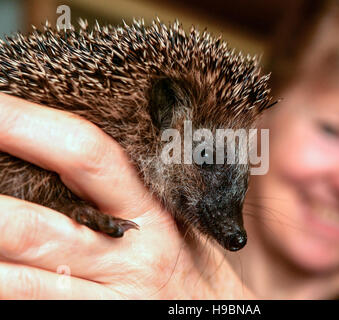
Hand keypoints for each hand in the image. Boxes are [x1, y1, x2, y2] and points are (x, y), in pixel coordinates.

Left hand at [0, 93, 252, 298]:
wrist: (220, 319)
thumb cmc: (195, 267)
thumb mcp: (181, 220)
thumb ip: (136, 190)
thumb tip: (77, 153)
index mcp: (151, 212)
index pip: (87, 157)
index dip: (31, 127)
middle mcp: (125, 256)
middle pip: (34, 226)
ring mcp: (105, 300)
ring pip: (16, 281)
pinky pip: (32, 306)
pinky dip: (3, 287)